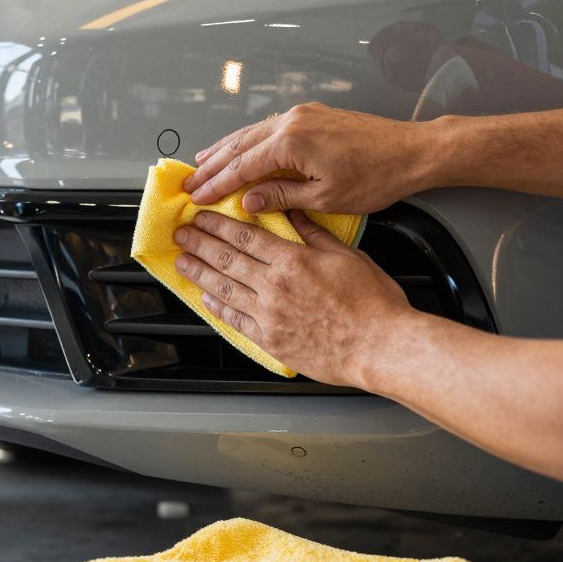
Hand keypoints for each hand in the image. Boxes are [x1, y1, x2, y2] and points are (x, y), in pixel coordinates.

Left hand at [172, 209, 413, 386]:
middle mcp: (274, 287)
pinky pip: (235, 321)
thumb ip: (314, 234)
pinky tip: (206, 299)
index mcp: (292, 261)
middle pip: (226, 259)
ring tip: (183, 263)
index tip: (202, 218)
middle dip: (199, 244)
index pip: (244, 236)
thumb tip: (294, 214)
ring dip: (200, 274)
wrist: (380, 347)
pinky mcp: (270, 340)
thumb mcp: (346, 256)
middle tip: (182, 235)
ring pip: (223, 289)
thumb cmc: (373, 305)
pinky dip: (217, 308)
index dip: (217, 225)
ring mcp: (269, 315)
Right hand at [182, 102, 440, 213]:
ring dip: (226, 149)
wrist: (413, 151)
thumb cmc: (377, 176)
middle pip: (239, 145)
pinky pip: (269, 127)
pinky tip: (242, 147)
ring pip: (252, 132)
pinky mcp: (313, 115)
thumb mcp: (325, 197)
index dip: (215, 184)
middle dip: (211, 165)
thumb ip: (280, 196)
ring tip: (203, 162)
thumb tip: (248, 201)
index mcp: (291, 141)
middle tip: (188, 182)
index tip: (195, 197)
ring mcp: (302, 114)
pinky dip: (249, 139)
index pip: (241, 166)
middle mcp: (292, 121)